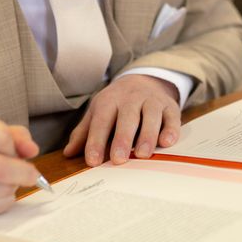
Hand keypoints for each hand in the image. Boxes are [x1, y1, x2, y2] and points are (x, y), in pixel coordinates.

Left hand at [63, 74, 180, 165]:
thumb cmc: (117, 103)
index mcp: (109, 100)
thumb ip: (84, 133)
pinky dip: (171, 129)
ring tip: (143, 155)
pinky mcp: (170, 107)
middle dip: (122, 139)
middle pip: (127, 118)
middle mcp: (131, 99)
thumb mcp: (98, 112)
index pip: (101, 121)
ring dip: (147, 136)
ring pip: (151, 117)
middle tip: (118, 159)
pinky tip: (167, 142)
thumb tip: (68, 153)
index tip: (93, 161)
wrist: (145, 81)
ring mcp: (152, 101)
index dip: (96, 141)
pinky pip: (172, 117)